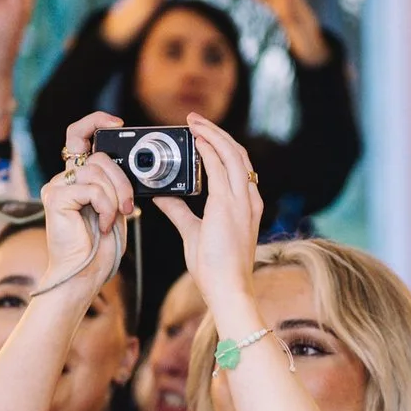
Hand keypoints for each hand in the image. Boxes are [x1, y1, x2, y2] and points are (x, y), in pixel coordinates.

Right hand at [40, 112, 137, 297]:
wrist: (85, 275)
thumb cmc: (100, 246)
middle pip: (100, 157)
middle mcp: (63, 178)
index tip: (119, 124)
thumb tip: (132, 164)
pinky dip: (106, 207)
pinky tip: (102, 225)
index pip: (79, 135)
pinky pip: (92, 189)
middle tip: (130, 205)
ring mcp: (56, 187)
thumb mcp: (115, 206)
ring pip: (98, 172)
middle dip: (123, 181)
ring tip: (114, 218)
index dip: (96, 122)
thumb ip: (116, 182)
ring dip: (116, 197)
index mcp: (77, 177)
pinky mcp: (55, 198)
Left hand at [155, 115, 264, 323]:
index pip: (237, 166)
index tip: (202, 136)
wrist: (227, 288)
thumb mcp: (193, 233)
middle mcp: (248, 199)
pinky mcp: (228, 206)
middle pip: (238, 154)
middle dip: (216, 133)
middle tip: (195, 121)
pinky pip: (219, 168)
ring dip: (212, 135)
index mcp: (246, 205)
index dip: (221, 146)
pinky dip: (208, 150)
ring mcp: (242, 201)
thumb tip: (161, 196)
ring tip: (194, 123)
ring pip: (232, 154)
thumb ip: (179, 211)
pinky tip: (195, 141)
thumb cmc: (216, 268)